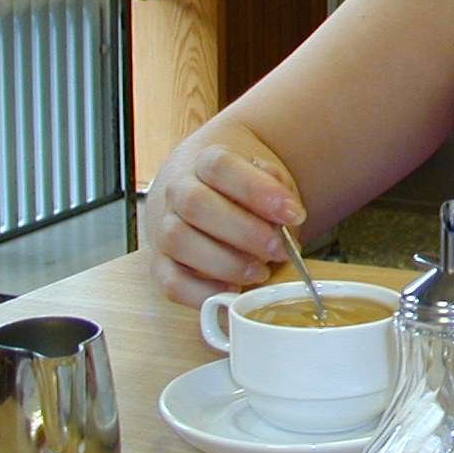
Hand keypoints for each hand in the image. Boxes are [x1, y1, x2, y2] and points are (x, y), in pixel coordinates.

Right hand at [143, 137, 307, 307]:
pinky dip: (200, 292)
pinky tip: (231, 290)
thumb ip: (276, 188)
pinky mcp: (160, 263)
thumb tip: (284, 217)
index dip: (258, 190)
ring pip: (179, 241)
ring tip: (261, 272)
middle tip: (280, 250)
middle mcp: (177, 190)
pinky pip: (170, 281)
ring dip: (224, 262)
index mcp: (204, 160)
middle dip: (244, 232)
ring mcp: (163, 227)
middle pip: (196, 204)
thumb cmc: (242, 186)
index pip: (222, 167)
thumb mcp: (266, 173)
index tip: (293, 213)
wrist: (202, 187)